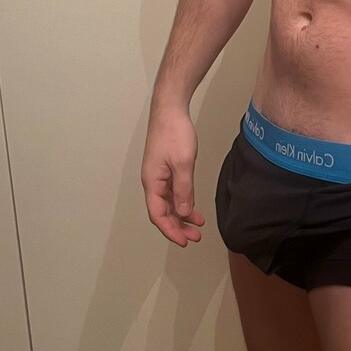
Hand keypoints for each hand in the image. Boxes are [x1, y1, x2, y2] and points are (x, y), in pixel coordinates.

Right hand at [140, 104, 204, 246]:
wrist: (170, 109)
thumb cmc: (173, 132)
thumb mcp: (183, 163)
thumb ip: (183, 190)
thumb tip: (183, 213)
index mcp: (152, 182)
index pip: (158, 215)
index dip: (170, 230)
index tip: (184, 241)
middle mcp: (152, 181)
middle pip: (162, 212)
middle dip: (178, 226)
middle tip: (195, 237)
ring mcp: (158, 175)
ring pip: (168, 203)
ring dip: (182, 215)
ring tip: (198, 225)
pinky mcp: (165, 168)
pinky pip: (172, 192)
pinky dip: (183, 201)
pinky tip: (193, 206)